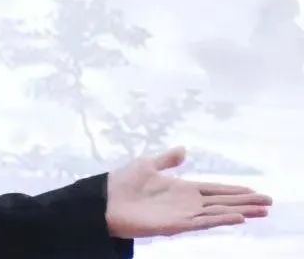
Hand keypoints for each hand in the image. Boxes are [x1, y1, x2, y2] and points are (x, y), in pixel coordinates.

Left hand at [105, 146, 272, 237]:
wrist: (105, 200)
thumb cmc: (123, 183)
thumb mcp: (148, 165)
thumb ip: (167, 160)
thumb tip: (183, 149)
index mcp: (181, 189)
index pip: (214, 190)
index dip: (233, 190)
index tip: (253, 190)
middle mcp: (186, 203)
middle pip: (222, 202)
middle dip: (245, 202)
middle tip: (269, 202)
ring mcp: (182, 214)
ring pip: (218, 213)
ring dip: (239, 211)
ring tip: (261, 211)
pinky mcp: (175, 224)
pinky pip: (202, 223)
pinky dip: (219, 220)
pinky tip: (236, 217)